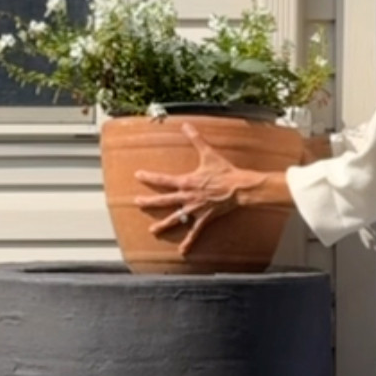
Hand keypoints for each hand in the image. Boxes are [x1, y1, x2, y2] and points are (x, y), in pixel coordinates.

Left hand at [134, 121, 261, 256]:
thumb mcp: (208, 153)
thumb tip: (186, 124)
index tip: (137, 175)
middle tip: (137, 202)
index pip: (163, 179)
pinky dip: (189, 242)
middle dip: (149, 202)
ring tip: (152, 231)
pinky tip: (182, 251)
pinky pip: (195, 232)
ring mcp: (195, 209)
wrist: (239, 187)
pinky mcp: (204, 218)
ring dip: (163, 225)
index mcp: (186, 181)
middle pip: (164, 200)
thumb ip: (195, 139)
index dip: (149, 177)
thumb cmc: (224, 171)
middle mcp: (187, 197)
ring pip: (175, 219)